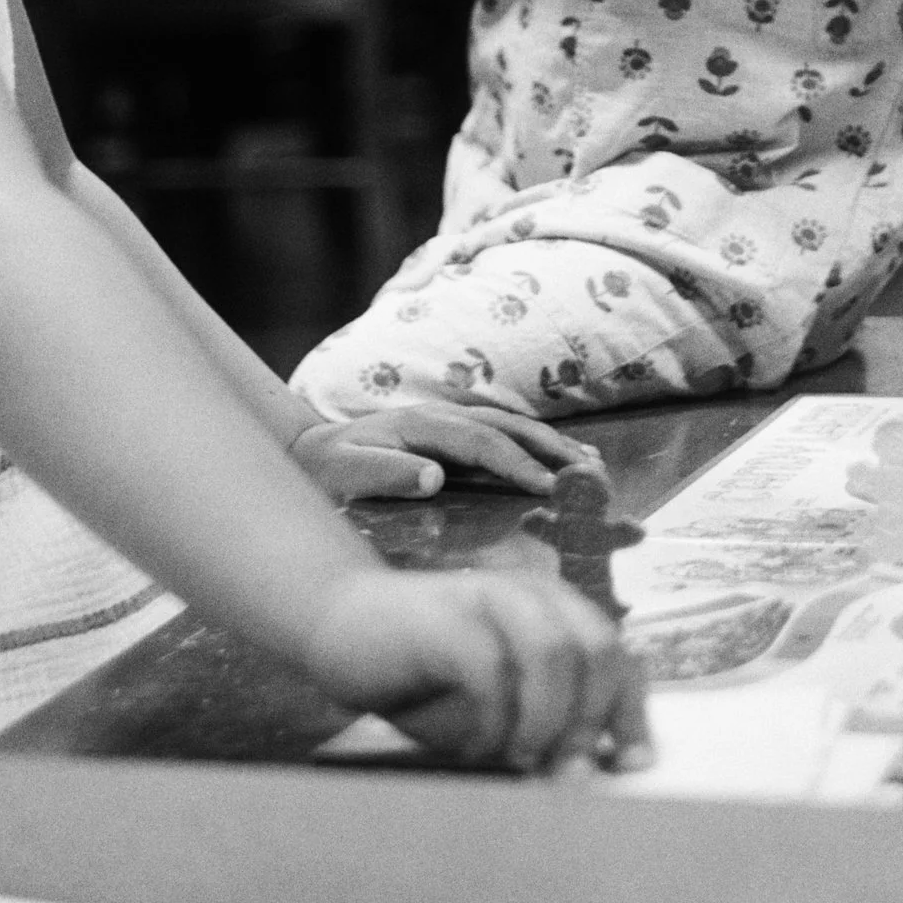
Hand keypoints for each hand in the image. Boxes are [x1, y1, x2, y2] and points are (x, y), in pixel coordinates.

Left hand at [290, 404, 598, 500]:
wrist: (312, 449)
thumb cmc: (331, 467)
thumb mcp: (348, 472)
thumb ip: (387, 473)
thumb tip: (435, 477)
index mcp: (425, 424)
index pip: (483, 442)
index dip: (518, 464)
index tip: (550, 487)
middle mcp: (446, 414)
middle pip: (510, 426)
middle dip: (553, 447)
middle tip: (591, 473)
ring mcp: (452, 419)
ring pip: (513, 426)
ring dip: (552, 442)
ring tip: (590, 464)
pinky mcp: (454, 432)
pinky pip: (504, 434)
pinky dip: (536, 444)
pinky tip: (558, 459)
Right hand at [304, 565, 651, 772]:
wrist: (343, 624)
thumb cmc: (426, 676)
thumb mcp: (494, 704)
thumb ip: (541, 725)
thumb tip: (585, 774)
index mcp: (554, 610)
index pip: (618, 657)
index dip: (632, 713)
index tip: (633, 766)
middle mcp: (531, 594)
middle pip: (599, 649)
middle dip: (591, 721)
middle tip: (565, 773)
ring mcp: (488, 597)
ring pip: (554, 651)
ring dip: (547, 720)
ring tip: (521, 759)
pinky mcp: (446, 618)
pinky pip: (489, 668)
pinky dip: (492, 719)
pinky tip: (477, 747)